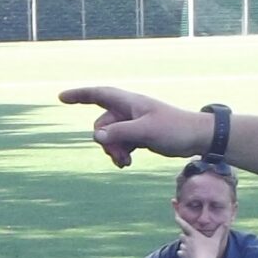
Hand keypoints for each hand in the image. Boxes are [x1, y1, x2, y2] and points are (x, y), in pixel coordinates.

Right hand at [61, 86, 204, 167]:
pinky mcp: (139, 135)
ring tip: (125, 163)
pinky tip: (127, 163)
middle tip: (119, 156)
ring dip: (114, 150)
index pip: (98, 94)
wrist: (196, 137)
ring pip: (110, 137)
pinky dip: (120, 153)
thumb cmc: (174, 129)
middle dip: (106, 142)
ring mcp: (133, 123)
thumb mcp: (145, 131)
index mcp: (129, 102)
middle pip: (102, 124)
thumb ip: (119, 132)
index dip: (79, 95)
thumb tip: (96, 135)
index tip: (61, 98)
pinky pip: (120, 143)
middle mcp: (128, 110)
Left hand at [176, 212, 224, 257]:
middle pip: (181, 235)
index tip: (176, 217)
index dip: (180, 220)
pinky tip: (188, 256)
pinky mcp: (182, 256)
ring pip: (181, 244)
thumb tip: (226, 223)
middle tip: (191, 240)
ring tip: (192, 249)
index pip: (185, 225)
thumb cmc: (210, 251)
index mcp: (194, 235)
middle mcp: (187, 240)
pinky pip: (180, 253)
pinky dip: (183, 254)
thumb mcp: (216, 241)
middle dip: (184, 236)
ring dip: (184, 245)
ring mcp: (184, 248)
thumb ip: (220, 232)